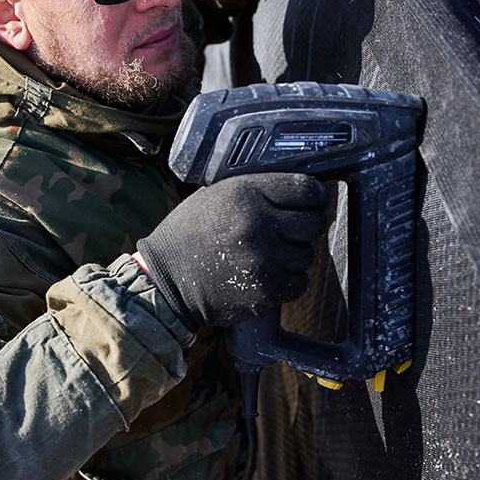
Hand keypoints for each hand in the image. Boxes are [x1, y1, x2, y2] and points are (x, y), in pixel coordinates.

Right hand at [136, 173, 327, 329]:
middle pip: (313, 223)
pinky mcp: (266, 290)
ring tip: (267, 256)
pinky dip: (289, 282)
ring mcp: (264, 259)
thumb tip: (298, 192)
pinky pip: (300, 283)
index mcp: (245, 193)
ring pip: (307, 255)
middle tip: (286, 232)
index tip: (312, 202)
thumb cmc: (186, 236)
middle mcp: (258, 223)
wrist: (165, 281)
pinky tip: (266, 275)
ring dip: (293, 257)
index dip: (314, 196)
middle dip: (304, 227)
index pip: (306, 189)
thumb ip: (254, 191)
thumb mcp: (213, 196)